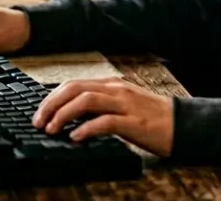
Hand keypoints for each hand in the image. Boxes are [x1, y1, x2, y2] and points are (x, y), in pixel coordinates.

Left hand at [32, 77, 173, 157]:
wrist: (182, 124)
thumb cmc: (151, 118)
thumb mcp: (122, 106)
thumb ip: (100, 107)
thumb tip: (72, 118)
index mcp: (112, 85)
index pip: (74, 84)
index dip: (52, 97)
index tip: (40, 113)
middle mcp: (116, 90)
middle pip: (75, 89)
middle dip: (52, 104)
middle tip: (38, 122)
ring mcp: (125, 104)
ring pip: (86, 101)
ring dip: (64, 115)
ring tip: (51, 129)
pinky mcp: (133, 122)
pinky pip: (105, 122)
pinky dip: (86, 128)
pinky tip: (75, 137)